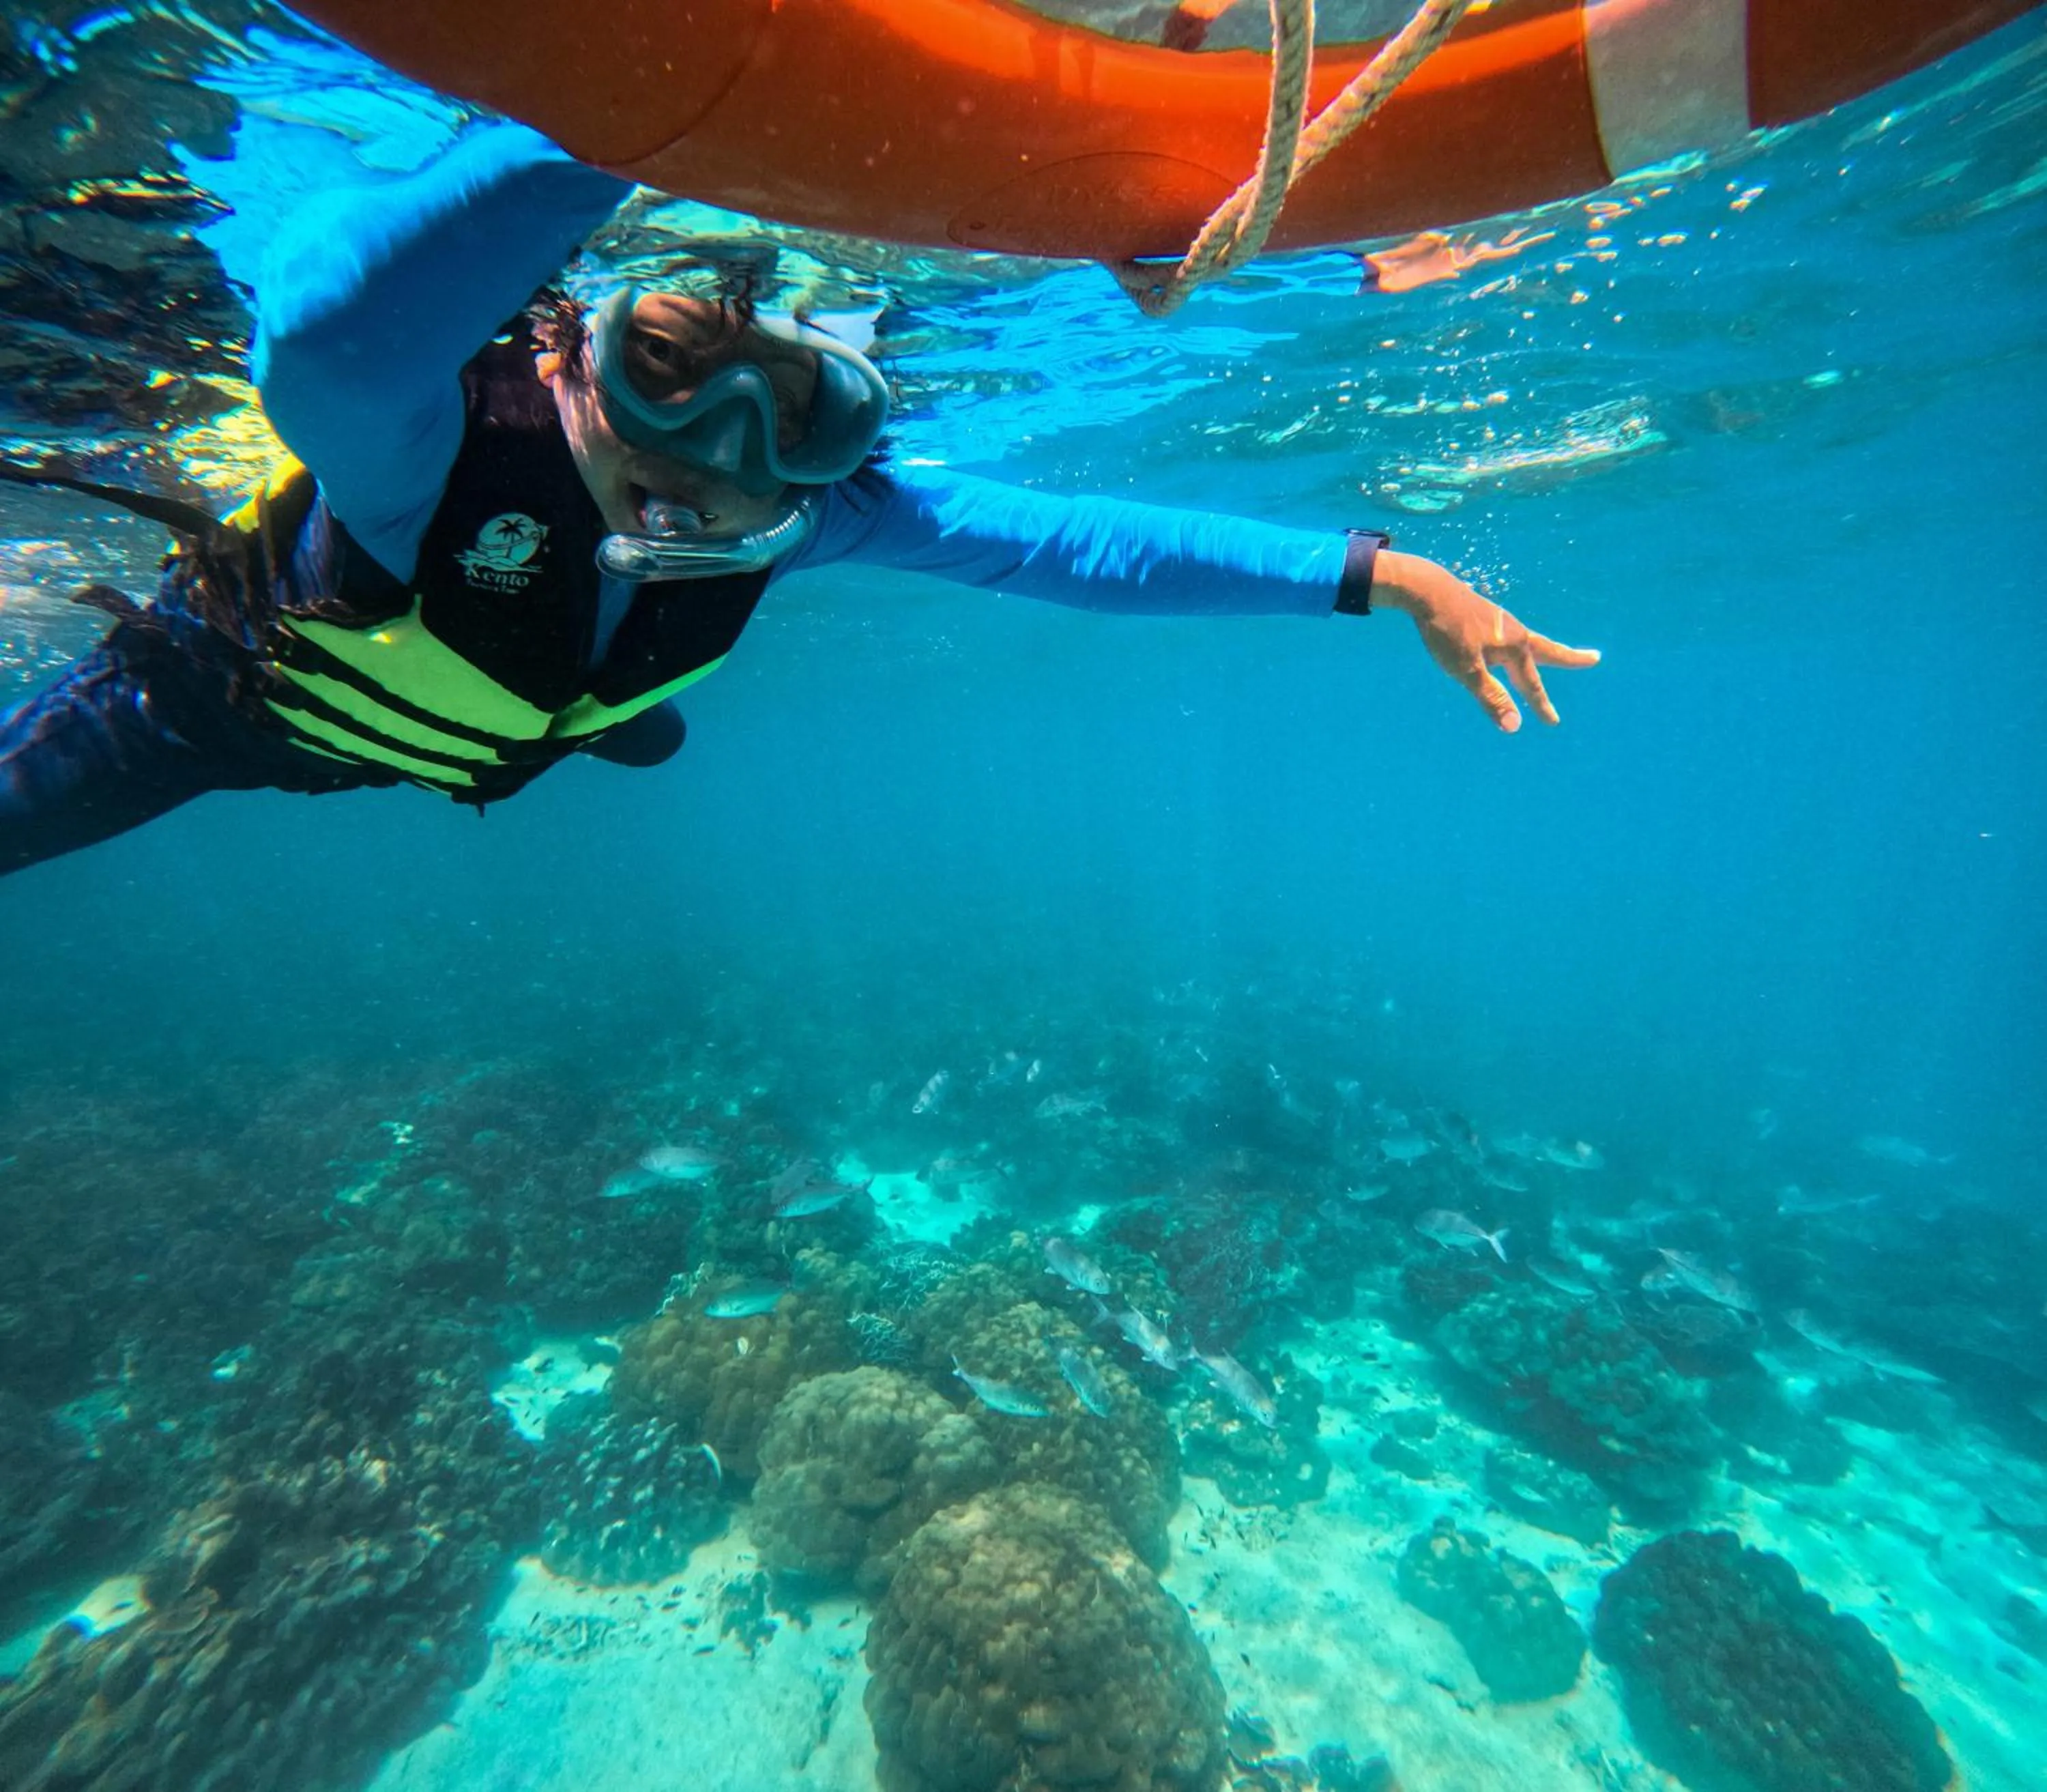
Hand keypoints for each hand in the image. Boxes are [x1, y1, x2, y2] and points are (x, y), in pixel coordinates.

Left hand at [1372, 550, 1599, 731]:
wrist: (1427, 589)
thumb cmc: (1446, 631)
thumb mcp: (1466, 670)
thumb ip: (1491, 697)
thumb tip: (1514, 726)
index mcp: (1514, 645)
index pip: (1530, 684)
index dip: (1540, 706)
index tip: (1553, 722)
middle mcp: (1513, 631)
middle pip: (1547, 650)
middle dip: (1570, 658)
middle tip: (1595, 658)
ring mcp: (1500, 621)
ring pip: (1528, 641)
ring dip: (1544, 651)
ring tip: (1553, 656)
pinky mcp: (1485, 615)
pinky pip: (1509, 635)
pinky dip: (1518, 645)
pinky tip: (1506, 645)